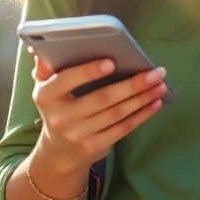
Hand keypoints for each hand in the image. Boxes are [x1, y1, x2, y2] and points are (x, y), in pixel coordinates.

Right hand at [30, 53, 167, 173]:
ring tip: (160, 84)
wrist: (58, 151)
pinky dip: (142, 114)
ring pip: (116, 113)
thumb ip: (46, 67)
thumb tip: (39, 48)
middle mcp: (60, 117)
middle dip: (132, 84)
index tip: (112, 62)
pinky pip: (123, 128)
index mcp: (46, 96)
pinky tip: (156, 102)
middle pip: (101, 98)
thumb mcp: (47, 88)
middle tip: (155, 72)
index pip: (66, 81)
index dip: (88, 72)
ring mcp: (78, 134)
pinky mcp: (94, 146)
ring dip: (142, 98)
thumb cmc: (59, 107)